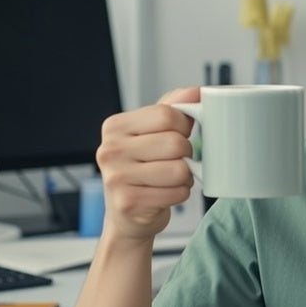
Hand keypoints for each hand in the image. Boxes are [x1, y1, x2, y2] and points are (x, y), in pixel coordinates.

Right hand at [94, 87, 199, 239]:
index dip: (184, 127)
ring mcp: (116, 177)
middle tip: (173, 162)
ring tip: (168, 179)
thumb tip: (195, 91)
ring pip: (179, 169)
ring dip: (185, 177)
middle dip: (185, 154)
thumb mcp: (152, 134)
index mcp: (115, 126)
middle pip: (175, 142)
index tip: (177, 136)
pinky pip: (177, 192)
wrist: (128, 216)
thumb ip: (172, 108)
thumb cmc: (143, 171)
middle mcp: (110, 150)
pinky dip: (180, 194)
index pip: (167, 114)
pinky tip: (165, 194)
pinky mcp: (129, 203)